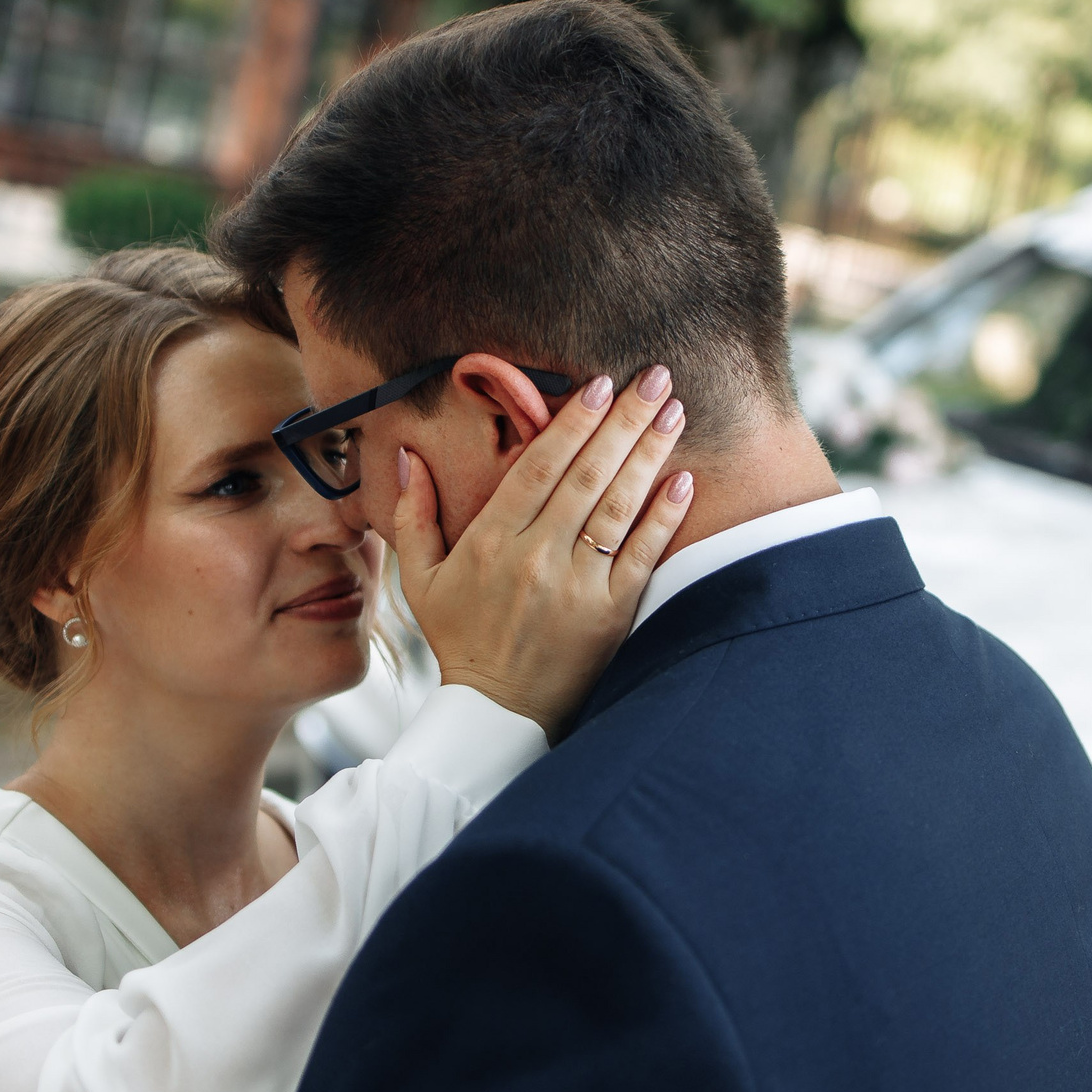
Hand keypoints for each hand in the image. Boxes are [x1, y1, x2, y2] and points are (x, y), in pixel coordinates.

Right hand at [387, 367, 694, 739]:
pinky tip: (682, 481)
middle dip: (624, 421)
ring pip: (619, 506)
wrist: (497, 713)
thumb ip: (412, 515)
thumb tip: (408, 456)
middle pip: (587, 476)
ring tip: (674, 412)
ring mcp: (577, 586)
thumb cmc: (461, 638)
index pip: (537, 467)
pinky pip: (643, 556)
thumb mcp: (420, 579)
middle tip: (655, 377)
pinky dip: (664, 517)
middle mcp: (536, 557)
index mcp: (491, 542)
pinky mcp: (611, 614)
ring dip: (650, 454)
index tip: (598, 384)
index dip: (570, 422)